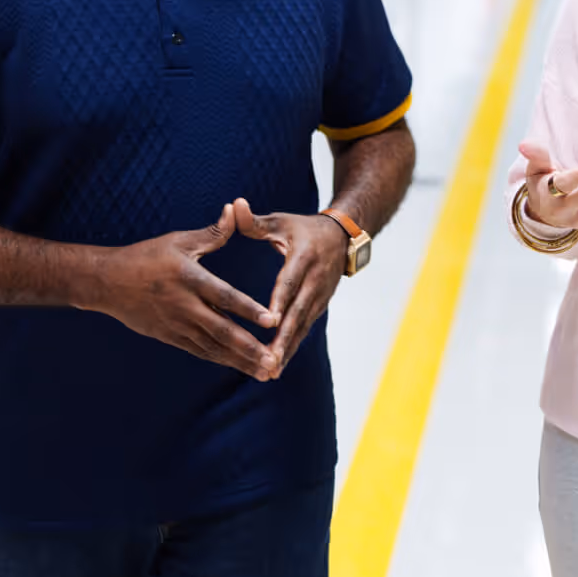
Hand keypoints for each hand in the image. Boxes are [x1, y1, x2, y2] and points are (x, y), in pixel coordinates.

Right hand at [86, 204, 281, 379]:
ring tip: (266, 372)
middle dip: (249, 348)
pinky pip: (200, 351)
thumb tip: (236, 209)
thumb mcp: (179, 241)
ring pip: (213, 347)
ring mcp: (176, 325)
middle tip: (274, 362)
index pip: (225, 297)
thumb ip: (213, 232)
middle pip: (222, 331)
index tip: (272, 321)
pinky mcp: (169, 337)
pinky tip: (241, 367)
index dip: (249, 310)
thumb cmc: (146, 257)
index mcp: (190, 279)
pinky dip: (221, 359)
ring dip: (240, 361)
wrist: (106, 282)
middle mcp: (185, 306)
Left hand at [234, 198, 348, 375]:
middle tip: (269, 359)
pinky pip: (304, 329)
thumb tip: (234, 206)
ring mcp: (320, 296)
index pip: (290, 282)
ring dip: (288, 349)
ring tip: (271, 371)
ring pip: (303, 326)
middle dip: (284, 338)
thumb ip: (255, 221)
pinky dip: (292, 347)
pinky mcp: (320, 306)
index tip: (270, 321)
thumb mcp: (281, 221)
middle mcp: (315, 280)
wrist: (343, 237)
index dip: (281, 302)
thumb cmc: (303, 228)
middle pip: (298, 313)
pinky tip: (277, 366)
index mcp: (304, 258)